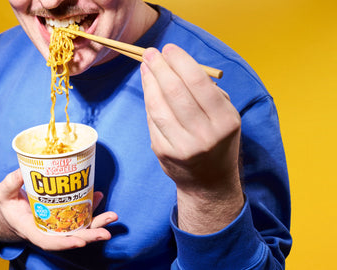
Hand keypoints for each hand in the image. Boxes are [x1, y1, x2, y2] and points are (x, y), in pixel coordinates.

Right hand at [0, 169, 117, 250]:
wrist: (15, 207)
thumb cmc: (9, 204)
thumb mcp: (4, 193)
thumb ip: (10, 183)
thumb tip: (21, 172)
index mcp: (34, 231)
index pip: (50, 242)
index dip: (66, 242)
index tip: (80, 241)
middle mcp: (50, 231)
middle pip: (73, 237)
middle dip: (90, 236)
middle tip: (106, 232)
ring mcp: (60, 224)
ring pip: (81, 227)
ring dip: (98, 223)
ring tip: (113, 217)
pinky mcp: (66, 214)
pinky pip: (81, 213)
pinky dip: (91, 206)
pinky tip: (98, 196)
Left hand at [140, 44, 243, 233]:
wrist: (209, 182)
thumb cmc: (218, 140)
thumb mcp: (226, 116)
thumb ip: (209, 92)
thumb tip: (177, 64)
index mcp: (225, 121)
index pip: (199, 83)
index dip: (180, 62)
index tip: (169, 49)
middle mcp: (205, 135)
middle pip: (175, 93)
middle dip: (160, 68)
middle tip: (151, 53)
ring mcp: (182, 146)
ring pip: (158, 106)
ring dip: (149, 82)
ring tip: (145, 66)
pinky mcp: (164, 152)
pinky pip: (152, 120)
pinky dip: (149, 101)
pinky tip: (149, 88)